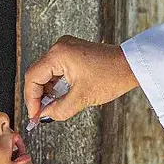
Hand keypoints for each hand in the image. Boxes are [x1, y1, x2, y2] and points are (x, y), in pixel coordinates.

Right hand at [24, 35, 138, 121]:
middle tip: (42, 114)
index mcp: (59, 54)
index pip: (33, 77)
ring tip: (53, 108)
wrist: (132, 66)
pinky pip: (56, 69)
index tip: (35, 115)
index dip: (31, 99)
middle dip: (39, 96)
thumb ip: (59, 109)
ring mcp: (66, 47)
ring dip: (48, 91)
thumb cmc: (112, 76)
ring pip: (46, 73)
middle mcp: (59, 47)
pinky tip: (60, 97)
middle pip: (37, 74)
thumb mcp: (82, 98)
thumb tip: (44, 116)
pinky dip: (56, 84)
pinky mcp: (72, 52)